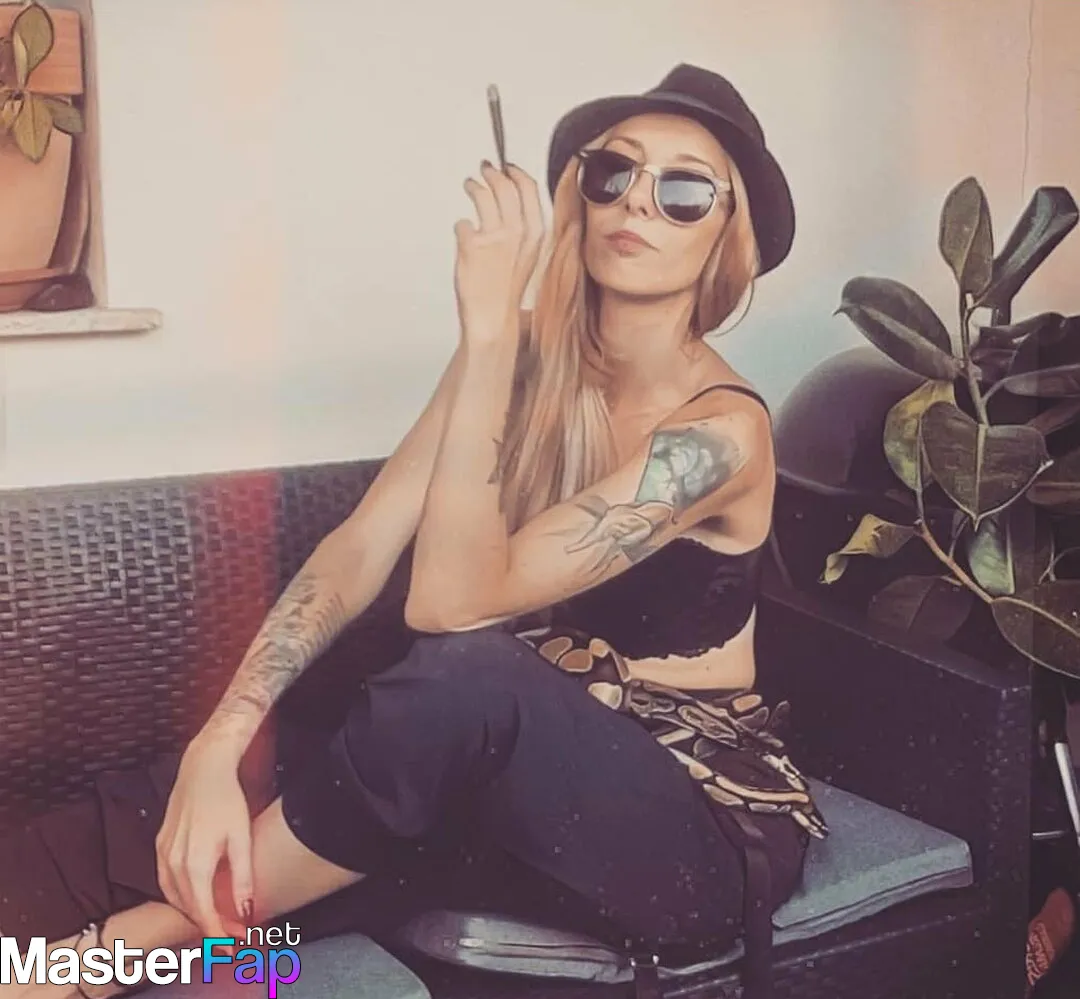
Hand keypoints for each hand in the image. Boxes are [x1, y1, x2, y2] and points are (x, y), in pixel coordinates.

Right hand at [155, 733, 253, 945]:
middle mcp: (173, 862)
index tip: (231, 944)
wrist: (204, 769)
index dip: (216, 932)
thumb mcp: (242, 838)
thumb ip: (242, 877)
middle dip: (208, 924)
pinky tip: (194, 894)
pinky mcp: (160, 844)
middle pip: (188, 907)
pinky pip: (165, 880)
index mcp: (194, 864)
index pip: (202, 912)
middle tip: (230, 931)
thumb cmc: (226, 799)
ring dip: (192, 910)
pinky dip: (179, 894)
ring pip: (174, 896)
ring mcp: (163, 853)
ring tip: (215, 917)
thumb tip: (247, 910)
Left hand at [454, 161, 544, 343]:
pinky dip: (462, 227)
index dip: (515, 173)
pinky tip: (463, 234)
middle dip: (493, 174)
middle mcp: (516, 232)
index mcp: (535, 234)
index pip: (528, 189)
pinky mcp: (470, 244)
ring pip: (482, 195)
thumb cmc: (506, 292)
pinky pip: (462, 223)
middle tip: (484, 170)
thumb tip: (510, 207)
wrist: (492, 319)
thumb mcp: (526, 258)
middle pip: (504, 186)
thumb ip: (522, 231)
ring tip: (470, 184)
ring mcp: (492, 237)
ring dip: (474, 187)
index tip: (508, 167)